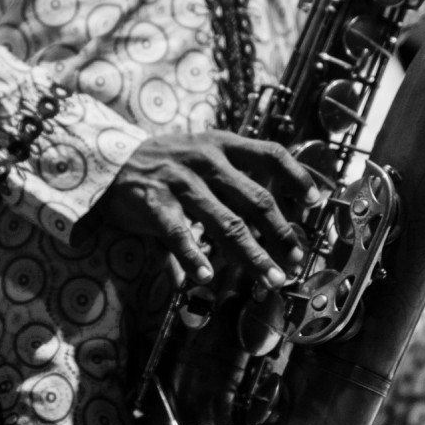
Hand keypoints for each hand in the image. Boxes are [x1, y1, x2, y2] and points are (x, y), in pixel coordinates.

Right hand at [93, 130, 319, 286]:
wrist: (109, 160)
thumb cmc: (165, 163)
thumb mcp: (203, 153)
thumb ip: (235, 175)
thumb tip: (273, 213)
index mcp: (222, 145)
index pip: (271, 154)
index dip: (297, 176)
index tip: (315, 201)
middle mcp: (206, 160)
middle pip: (255, 199)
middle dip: (281, 234)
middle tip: (296, 260)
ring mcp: (180, 181)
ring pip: (225, 222)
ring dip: (252, 255)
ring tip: (270, 279)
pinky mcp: (154, 202)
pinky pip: (178, 232)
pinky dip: (193, 256)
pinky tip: (206, 277)